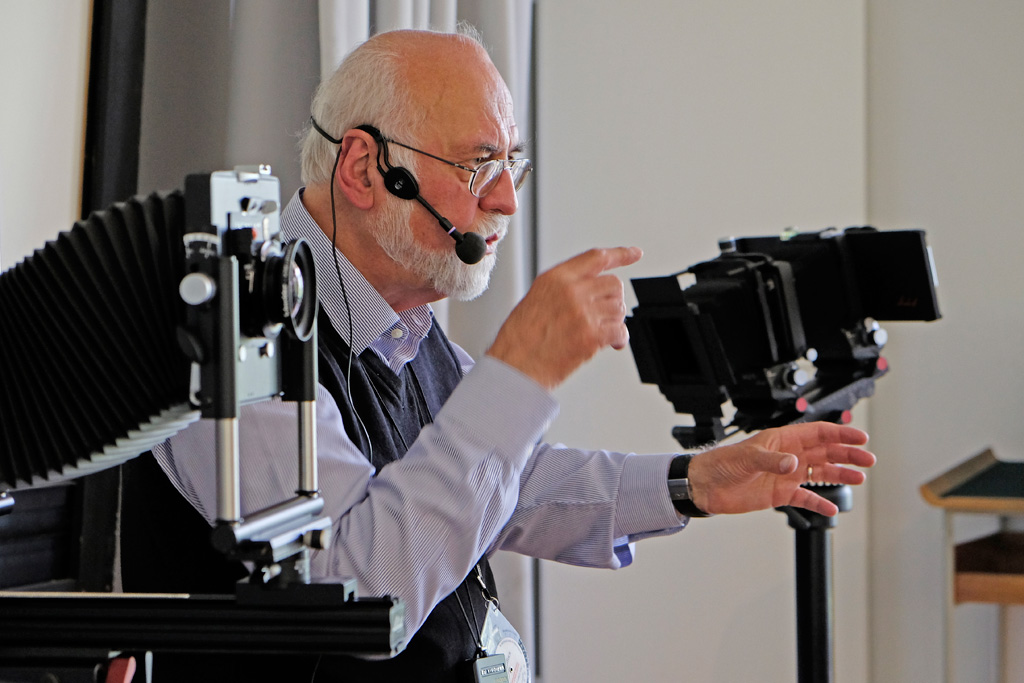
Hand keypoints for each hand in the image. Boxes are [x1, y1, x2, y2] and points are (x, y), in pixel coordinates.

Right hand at [487, 246, 642, 389]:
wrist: (514, 368)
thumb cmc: (518, 341)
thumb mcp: (533, 301)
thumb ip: (561, 290)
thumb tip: (586, 291)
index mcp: (554, 278)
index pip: (596, 258)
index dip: (620, 254)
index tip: (634, 253)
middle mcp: (570, 291)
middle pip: (613, 284)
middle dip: (613, 300)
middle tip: (605, 314)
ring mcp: (582, 312)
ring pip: (619, 308)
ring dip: (615, 321)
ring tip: (601, 332)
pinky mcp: (591, 336)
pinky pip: (620, 331)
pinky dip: (619, 339)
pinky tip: (612, 344)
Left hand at [687, 422, 874, 516]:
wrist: (707, 486)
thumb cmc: (723, 463)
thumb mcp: (748, 458)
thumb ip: (772, 461)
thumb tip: (794, 464)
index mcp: (783, 440)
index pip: (818, 433)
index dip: (840, 434)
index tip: (861, 437)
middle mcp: (788, 456)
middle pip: (825, 452)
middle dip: (847, 454)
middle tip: (868, 460)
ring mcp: (786, 475)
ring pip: (820, 473)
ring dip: (840, 475)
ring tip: (859, 479)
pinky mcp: (780, 494)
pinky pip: (805, 497)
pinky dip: (819, 502)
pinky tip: (832, 508)